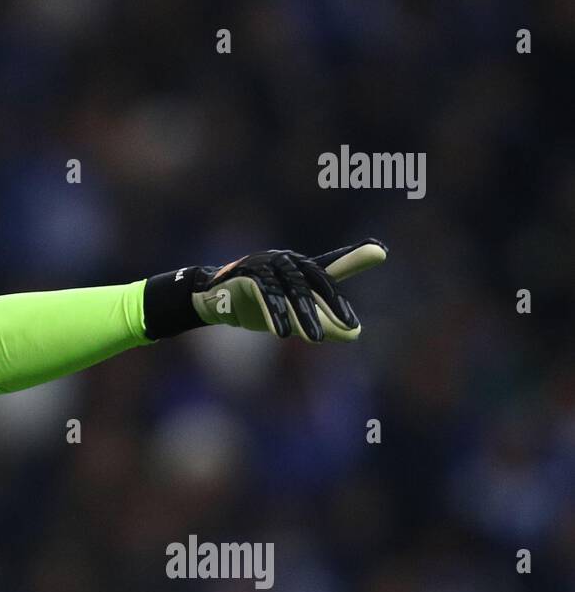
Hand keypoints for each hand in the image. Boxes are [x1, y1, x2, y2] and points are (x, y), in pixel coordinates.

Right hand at [191, 238, 386, 341]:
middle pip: (316, 281)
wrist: (211, 298)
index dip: (355, 257)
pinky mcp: (246, 275)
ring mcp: (266, 265)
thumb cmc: (256, 304)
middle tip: (350, 327)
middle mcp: (287, 261)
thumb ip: (324, 322)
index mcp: (302, 267)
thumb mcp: (293, 316)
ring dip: (304, 315)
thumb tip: (357, 335)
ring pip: (292, 290)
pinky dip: (275, 313)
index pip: (332, 265)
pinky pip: (265, 294)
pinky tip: (283, 333)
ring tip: (317, 340)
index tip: (381, 251)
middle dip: (333, 305)